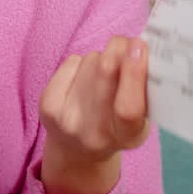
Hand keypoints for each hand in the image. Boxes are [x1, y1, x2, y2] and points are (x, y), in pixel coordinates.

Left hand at [38, 36, 149, 188]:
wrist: (77, 150)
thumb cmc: (117, 128)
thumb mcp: (140, 120)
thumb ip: (145, 92)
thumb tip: (144, 50)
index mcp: (124, 137)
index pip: (128, 107)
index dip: (134, 73)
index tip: (139, 46)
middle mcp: (92, 131)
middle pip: (105, 73)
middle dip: (120, 48)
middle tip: (131, 43)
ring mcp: (65, 118)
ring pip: (91, 61)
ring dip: (103, 58)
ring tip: (106, 76)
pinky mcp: (47, 104)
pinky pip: (72, 61)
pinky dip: (83, 62)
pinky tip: (84, 78)